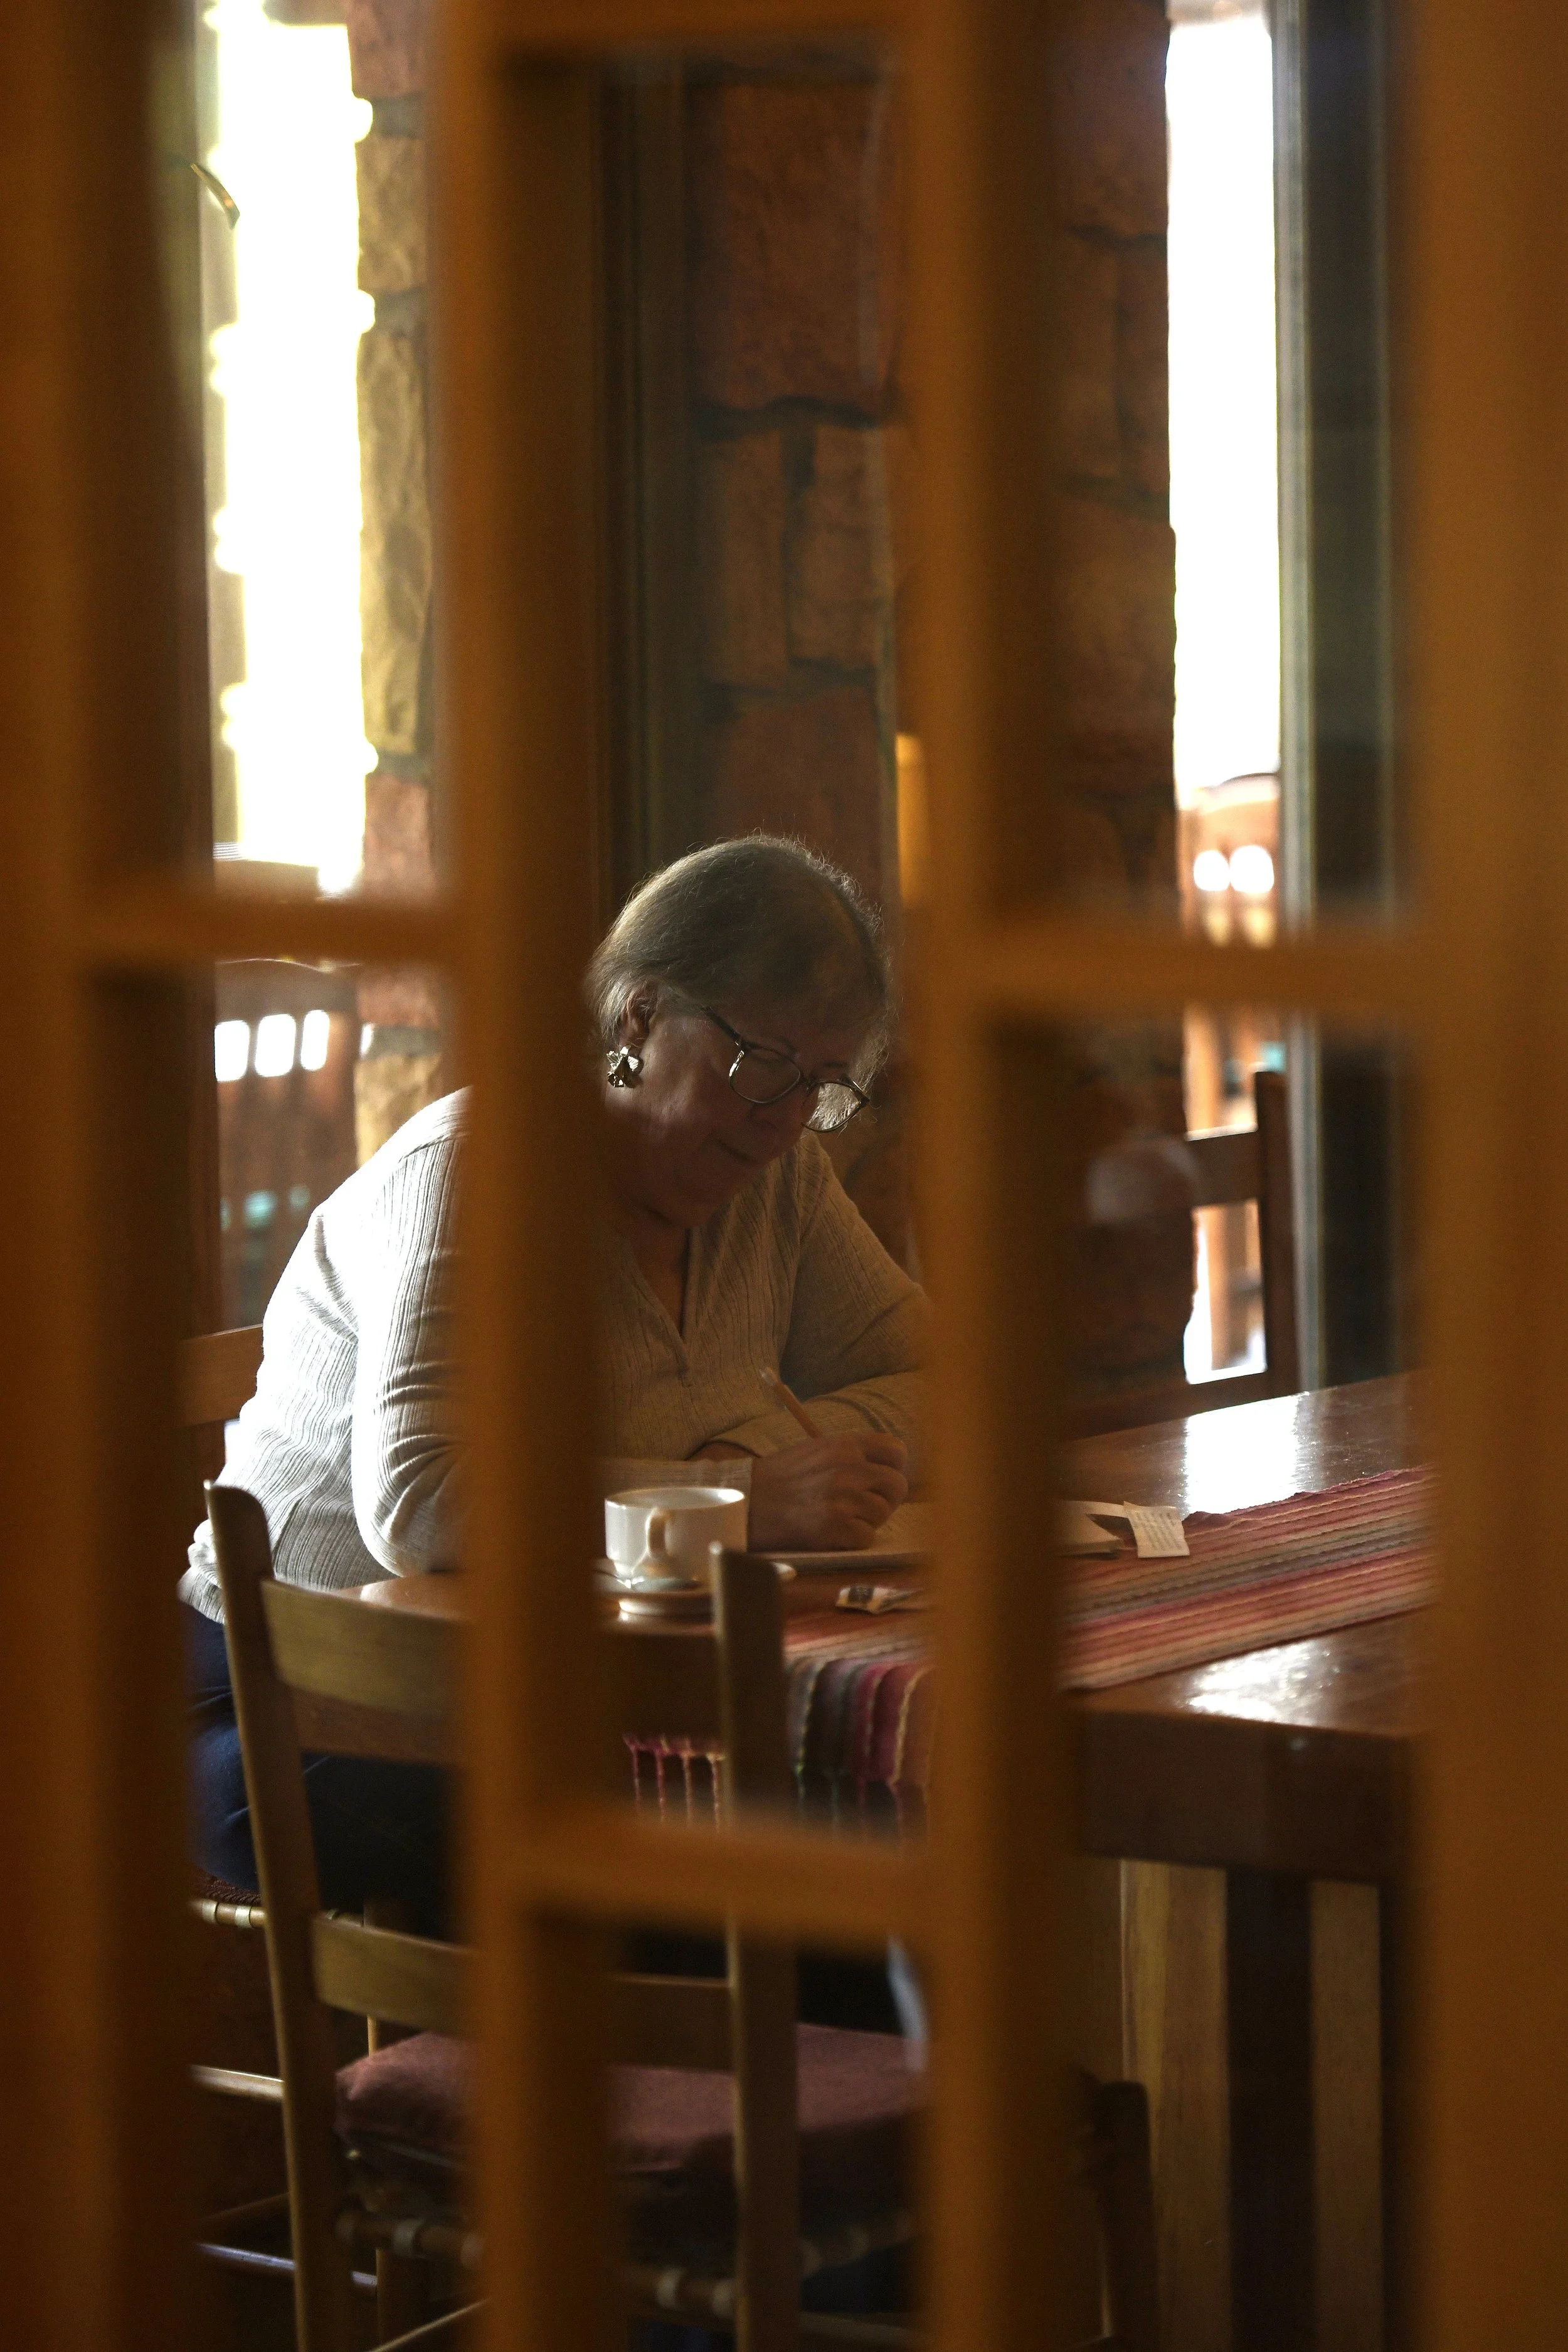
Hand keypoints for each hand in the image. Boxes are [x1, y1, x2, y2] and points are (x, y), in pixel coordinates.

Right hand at [744, 1434, 908, 1552]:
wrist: (746, 1503)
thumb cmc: (781, 1478)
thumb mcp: (817, 1450)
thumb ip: (852, 1454)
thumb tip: (887, 1465)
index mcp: (844, 1445)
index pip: (896, 1451)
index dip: (894, 1468)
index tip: (881, 1480)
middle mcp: (847, 1468)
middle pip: (896, 1485)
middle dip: (885, 1499)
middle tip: (862, 1506)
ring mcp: (841, 1498)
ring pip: (883, 1513)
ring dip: (867, 1520)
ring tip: (839, 1518)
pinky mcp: (833, 1527)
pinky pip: (866, 1537)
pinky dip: (853, 1540)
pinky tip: (832, 1533)